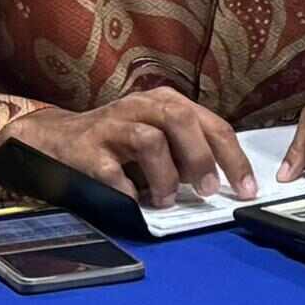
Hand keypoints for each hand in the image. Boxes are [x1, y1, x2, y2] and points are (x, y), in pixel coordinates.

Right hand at [3, 90, 253, 206]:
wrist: (57, 138)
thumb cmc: (119, 140)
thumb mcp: (158, 133)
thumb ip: (188, 148)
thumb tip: (225, 178)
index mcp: (165, 102)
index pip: (212, 124)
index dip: (234, 158)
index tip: (247, 188)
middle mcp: (140, 107)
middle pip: (181, 121)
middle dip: (201, 159)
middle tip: (209, 190)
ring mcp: (112, 127)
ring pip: (150, 140)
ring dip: (165, 176)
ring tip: (166, 200)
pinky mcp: (87, 150)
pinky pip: (112, 171)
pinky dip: (128, 191)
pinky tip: (134, 202)